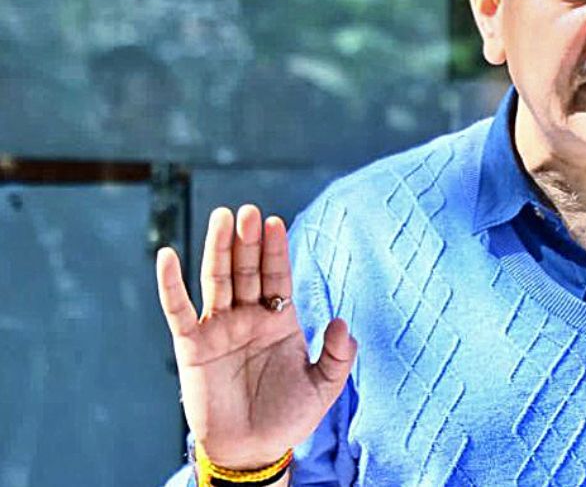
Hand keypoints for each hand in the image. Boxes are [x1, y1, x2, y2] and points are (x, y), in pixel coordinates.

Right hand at [156, 205, 356, 468]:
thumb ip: (337, 356)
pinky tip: (167, 256)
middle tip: (250, 211)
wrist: (251, 450)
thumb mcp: (322, 388)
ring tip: (222, 217)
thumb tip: (342, 323)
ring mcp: (219, 328)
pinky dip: (170, 284)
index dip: (276, 251)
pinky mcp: (192, 346)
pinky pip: (178, 310)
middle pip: (247, 270)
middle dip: (249, 241)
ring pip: (217, 280)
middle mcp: (248, 317)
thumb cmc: (287, 418)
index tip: (277, 222)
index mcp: (279, 320)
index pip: (277, 276)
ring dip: (218, 249)